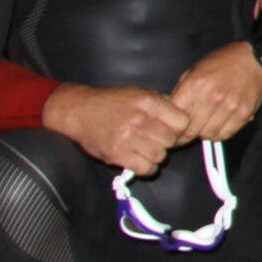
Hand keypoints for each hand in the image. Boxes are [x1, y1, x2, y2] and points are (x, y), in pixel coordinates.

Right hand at [42, 83, 191, 177]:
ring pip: (160, 155)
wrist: (79, 111)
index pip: (182, 122)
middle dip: (166, 142)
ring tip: (146, 149)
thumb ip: (161, 104)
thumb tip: (181, 116)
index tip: (172, 129)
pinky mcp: (117, 154)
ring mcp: (127, 138)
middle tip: (156, 140)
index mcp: (148, 102)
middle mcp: (139, 120)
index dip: (179, 128)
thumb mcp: (139, 93)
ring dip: (156, 155)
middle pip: (171, 140)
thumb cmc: (112, 102)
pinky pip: (145, 168)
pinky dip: (146, 167)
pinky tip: (140, 159)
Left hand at [168, 43, 261, 142]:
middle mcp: (211, 97)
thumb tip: (169, 112)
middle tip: (186, 133)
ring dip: (204, 133)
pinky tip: (218, 125)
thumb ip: (181, 91)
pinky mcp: (243, 113)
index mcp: (195, 84)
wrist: (253, 59)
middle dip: (186, 134)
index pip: (175, 118)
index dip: (172, 128)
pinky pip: (225, 134)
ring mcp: (229, 106)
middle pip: (191, 130)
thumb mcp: (194, 70)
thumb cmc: (222, 63)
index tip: (172, 131)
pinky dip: (219, 134)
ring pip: (207, 135)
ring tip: (205, 125)